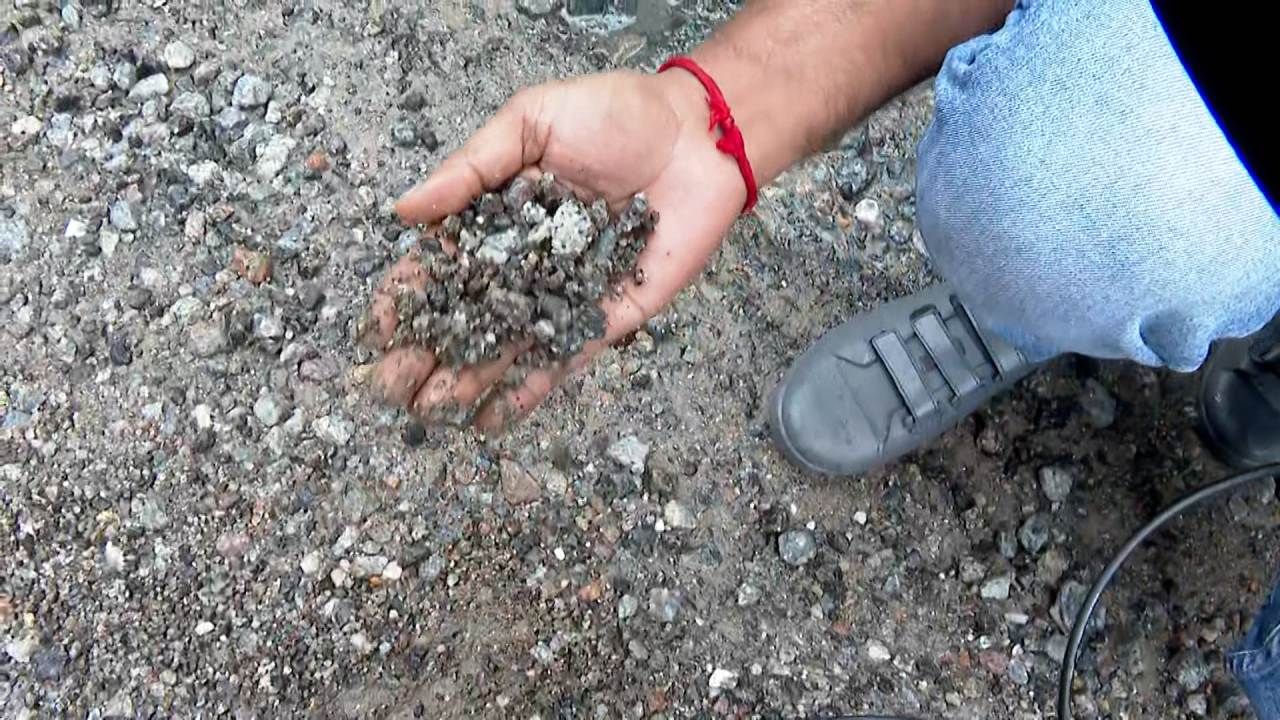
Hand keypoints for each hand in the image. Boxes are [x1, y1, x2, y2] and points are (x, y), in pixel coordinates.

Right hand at [364, 69, 746, 433]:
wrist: (697, 134)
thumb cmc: (614, 114)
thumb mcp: (530, 122)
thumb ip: (470, 169)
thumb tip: (404, 212)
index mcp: (497, 217)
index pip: (440, 266)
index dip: (405, 299)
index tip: (374, 332)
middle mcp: (525, 263)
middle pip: (467, 317)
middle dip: (427, 354)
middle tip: (392, 389)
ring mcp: (564, 293)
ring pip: (508, 346)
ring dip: (469, 381)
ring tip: (432, 412)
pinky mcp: (608, 315)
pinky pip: (566, 357)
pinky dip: (532, 388)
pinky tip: (494, 419)